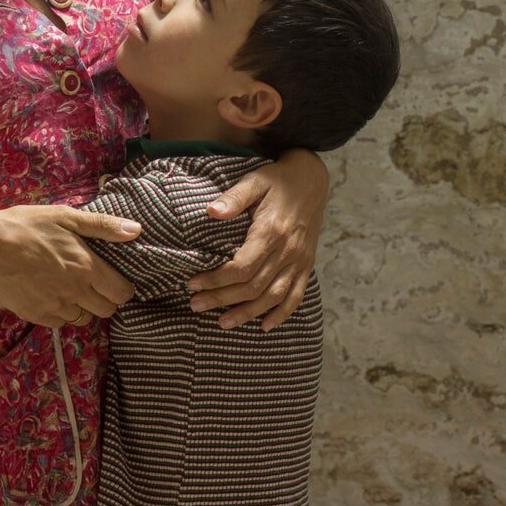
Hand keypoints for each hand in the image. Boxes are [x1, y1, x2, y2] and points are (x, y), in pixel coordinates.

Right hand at [0, 205, 141, 328]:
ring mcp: (55, 306)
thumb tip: (136, 230)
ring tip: (67, 287)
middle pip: (106, 310)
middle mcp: (75, 291)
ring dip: (81, 306)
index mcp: (87, 266)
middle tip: (91, 283)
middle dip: (104, 299)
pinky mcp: (37, 316)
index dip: (121, 288)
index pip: (122, 293)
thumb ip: (103, 226)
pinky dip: (59, 312)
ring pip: (82, 318)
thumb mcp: (65, 216)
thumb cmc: (27, 225)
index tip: (112, 279)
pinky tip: (49, 293)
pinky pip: (59, 323)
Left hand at [187, 150, 327, 330]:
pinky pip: (296, 295)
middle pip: (253, 286)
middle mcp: (287, 251)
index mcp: (271, 232)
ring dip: (248, 313)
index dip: (217, 280)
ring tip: (223, 323)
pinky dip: (282, 313)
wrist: (311, 179)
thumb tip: (210, 212)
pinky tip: (265, 326)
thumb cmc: (277, 180)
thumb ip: (233, 197)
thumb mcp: (254, 181)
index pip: (242, 267)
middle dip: (223, 299)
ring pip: (273, 296)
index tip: (194, 284)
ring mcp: (299, 260)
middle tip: (196, 305)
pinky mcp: (306, 264)